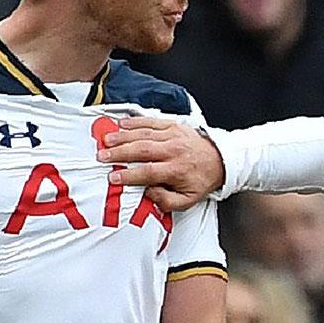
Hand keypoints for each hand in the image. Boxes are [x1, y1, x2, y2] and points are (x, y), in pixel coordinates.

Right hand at [99, 116, 223, 212]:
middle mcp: (173, 150)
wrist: (220, 159)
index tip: (114, 178)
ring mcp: (173, 135)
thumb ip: (167, 201)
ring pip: (144, 134)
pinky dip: (135, 122)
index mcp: (176, 170)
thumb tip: (148, 193)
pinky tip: (121, 124)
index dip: (129, 175)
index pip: (148, 172)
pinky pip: (151, 122)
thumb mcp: (188, 200)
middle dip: (120, 153)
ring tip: (106, 140)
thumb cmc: (201, 179)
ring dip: (123, 137)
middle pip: (142, 150)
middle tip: (103, 156)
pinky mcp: (173, 125)